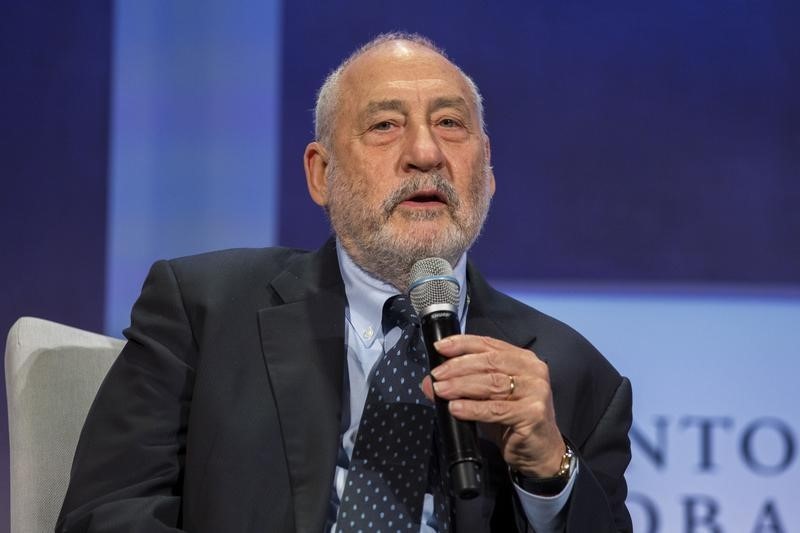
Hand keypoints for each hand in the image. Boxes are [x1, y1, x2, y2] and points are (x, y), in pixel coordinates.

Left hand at [421, 334, 565, 477]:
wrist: (540, 451)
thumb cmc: (514, 421)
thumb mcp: (486, 399)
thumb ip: (462, 386)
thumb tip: (430, 382)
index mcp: (523, 359)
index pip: (489, 345)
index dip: (462, 344)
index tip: (440, 348)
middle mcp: (533, 371)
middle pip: (489, 362)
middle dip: (458, 367)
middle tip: (437, 374)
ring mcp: (536, 391)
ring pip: (491, 383)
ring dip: (461, 386)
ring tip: (442, 390)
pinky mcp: (533, 413)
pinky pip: (496, 409)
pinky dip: (472, 408)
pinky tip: (456, 408)